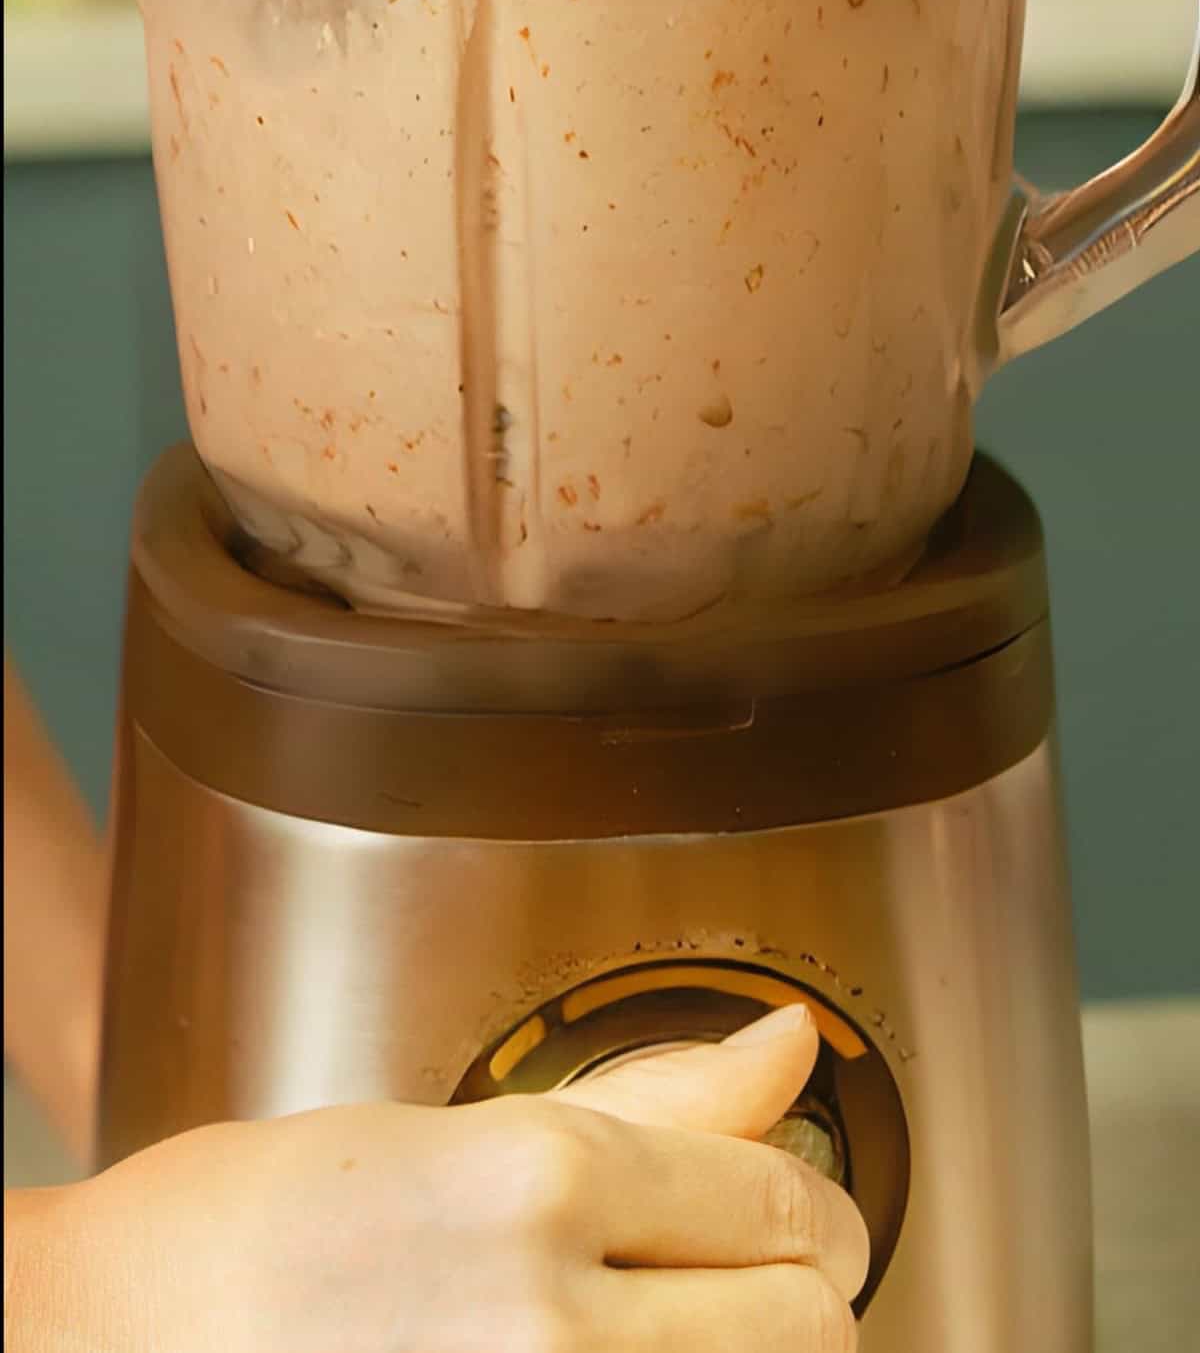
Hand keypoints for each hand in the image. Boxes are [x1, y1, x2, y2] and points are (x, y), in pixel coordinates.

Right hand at [8, 1006, 867, 1351]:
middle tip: (748, 1277)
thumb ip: (648, 1103)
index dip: (809, 1207)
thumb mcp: (450, 1128)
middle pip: (806, 1326)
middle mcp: (549, 1327)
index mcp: (536, 1180)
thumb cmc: (242, 1229)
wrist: (97, 1345)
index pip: (778, 1201)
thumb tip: (785, 1048)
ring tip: (679, 1326)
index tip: (797, 1212)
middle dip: (797, 1292)